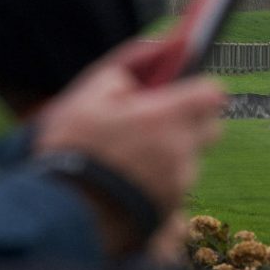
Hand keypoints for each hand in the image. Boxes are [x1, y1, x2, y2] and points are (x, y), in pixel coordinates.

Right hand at [33, 40, 225, 255]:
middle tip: (153, 128)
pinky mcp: (171, 217)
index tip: (180, 94)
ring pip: (190, 164)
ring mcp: (179, 187)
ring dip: (171, 160)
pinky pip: (178, 198)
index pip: (212, 95)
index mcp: (164, 119)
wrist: (57, 218)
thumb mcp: (85, 99)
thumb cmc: (68, 153)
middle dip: (190, 125)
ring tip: (129, 165)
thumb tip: (155, 50)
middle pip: (210, 130)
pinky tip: (130, 193)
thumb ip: (124, 70)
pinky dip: (161, 193)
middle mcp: (180, 153)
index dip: (198, 91)